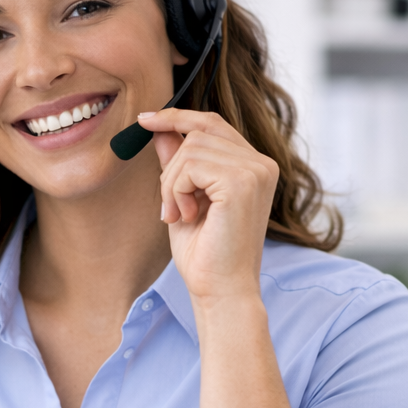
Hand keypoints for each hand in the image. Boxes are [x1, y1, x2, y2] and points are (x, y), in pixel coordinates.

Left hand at [138, 108, 277, 306]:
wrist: (220, 290)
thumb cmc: (205, 253)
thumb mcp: (183, 198)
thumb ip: (177, 162)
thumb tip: (160, 129)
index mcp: (254, 166)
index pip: (212, 124)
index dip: (177, 117)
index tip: (146, 120)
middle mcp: (261, 163)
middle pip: (197, 133)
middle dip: (171, 169)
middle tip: (169, 207)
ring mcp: (256, 170)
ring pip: (189, 148)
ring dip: (171, 184)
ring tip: (180, 215)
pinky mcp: (242, 181)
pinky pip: (190, 165)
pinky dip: (176, 191)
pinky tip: (187, 216)